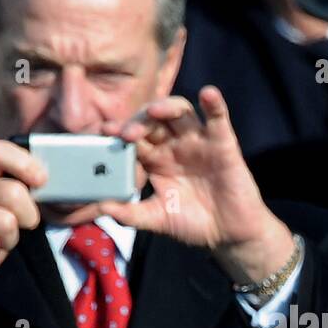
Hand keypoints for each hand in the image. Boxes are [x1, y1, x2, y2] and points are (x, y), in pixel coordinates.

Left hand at [65, 87, 294, 283]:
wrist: (226, 233)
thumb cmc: (191, 223)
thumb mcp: (156, 219)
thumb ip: (129, 214)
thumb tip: (100, 208)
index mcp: (155, 160)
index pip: (134, 140)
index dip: (119, 133)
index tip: (104, 131)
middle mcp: (174, 146)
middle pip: (153, 121)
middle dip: (139, 122)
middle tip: (126, 133)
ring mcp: (197, 142)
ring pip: (180, 113)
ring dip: (167, 107)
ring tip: (154, 112)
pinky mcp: (222, 143)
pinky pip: (218, 118)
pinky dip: (214, 104)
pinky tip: (207, 94)